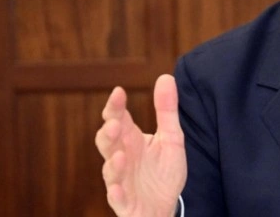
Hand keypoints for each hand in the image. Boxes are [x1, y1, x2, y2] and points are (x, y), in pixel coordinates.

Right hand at [95, 74, 186, 216]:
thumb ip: (166, 110)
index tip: (119, 92)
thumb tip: (166, 76)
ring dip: (113, 165)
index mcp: (131, 140)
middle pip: (107, 143)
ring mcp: (121, 181)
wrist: (167, 206)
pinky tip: (117, 190)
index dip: (115, 106)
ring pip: (110, 172)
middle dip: (108, 134)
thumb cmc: (164, 171)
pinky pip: (117, 200)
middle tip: (115, 124)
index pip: (118, 118)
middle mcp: (121, 158)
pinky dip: (115, 195)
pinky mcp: (125, 203)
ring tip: (120, 156)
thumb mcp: (171, 138)